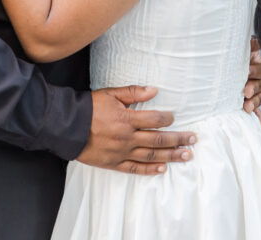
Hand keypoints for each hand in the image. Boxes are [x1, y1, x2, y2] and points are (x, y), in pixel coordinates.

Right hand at [77, 86, 196, 174]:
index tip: (176, 117)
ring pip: (151, 155)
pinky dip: (150, 169)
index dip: (167, 118)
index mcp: (127, 118)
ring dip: (171, 155)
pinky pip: (135, 169)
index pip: (154, 119)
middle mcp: (127, 137)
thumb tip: (154, 90)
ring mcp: (122, 152)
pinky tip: (162, 168)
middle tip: (193, 140)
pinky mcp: (114, 163)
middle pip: (158, 139)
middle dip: (178, 139)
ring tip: (186, 156)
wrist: (67, 126)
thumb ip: (133, 93)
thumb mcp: (110, 94)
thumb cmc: (89, 107)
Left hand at [243, 38, 260, 126]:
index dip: (254, 71)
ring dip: (254, 103)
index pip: (260, 69)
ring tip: (247, 107)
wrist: (230, 67)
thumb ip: (250, 46)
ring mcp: (257, 92)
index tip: (246, 72)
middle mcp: (260, 79)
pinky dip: (259, 117)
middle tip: (245, 91)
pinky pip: (257, 111)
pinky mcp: (252, 102)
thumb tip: (255, 40)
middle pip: (260, 85)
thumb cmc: (235, 55)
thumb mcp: (242, 49)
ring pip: (259, 98)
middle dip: (253, 88)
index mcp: (258, 66)